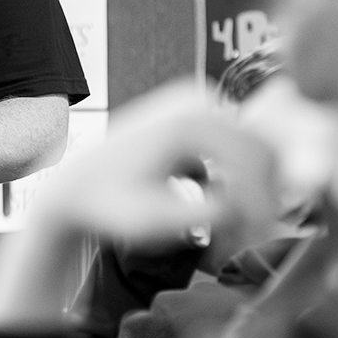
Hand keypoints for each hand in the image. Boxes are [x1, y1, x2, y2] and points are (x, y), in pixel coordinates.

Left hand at [0, 80, 278, 329]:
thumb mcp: (156, 222)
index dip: (264, 203)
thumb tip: (253, 207)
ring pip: (253, 149)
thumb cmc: (105, 207)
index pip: (256, 159)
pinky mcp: (196, 112)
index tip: (258, 239)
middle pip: (261, 149)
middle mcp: (196, 98)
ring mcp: (196, 100)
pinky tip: (222, 210)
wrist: (73, 189)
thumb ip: (210, 216)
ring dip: (253, 190)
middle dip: (263, 196)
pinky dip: (237, 178)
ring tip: (236, 230)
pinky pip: (236, 146)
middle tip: (252, 239)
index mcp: (189, 119)